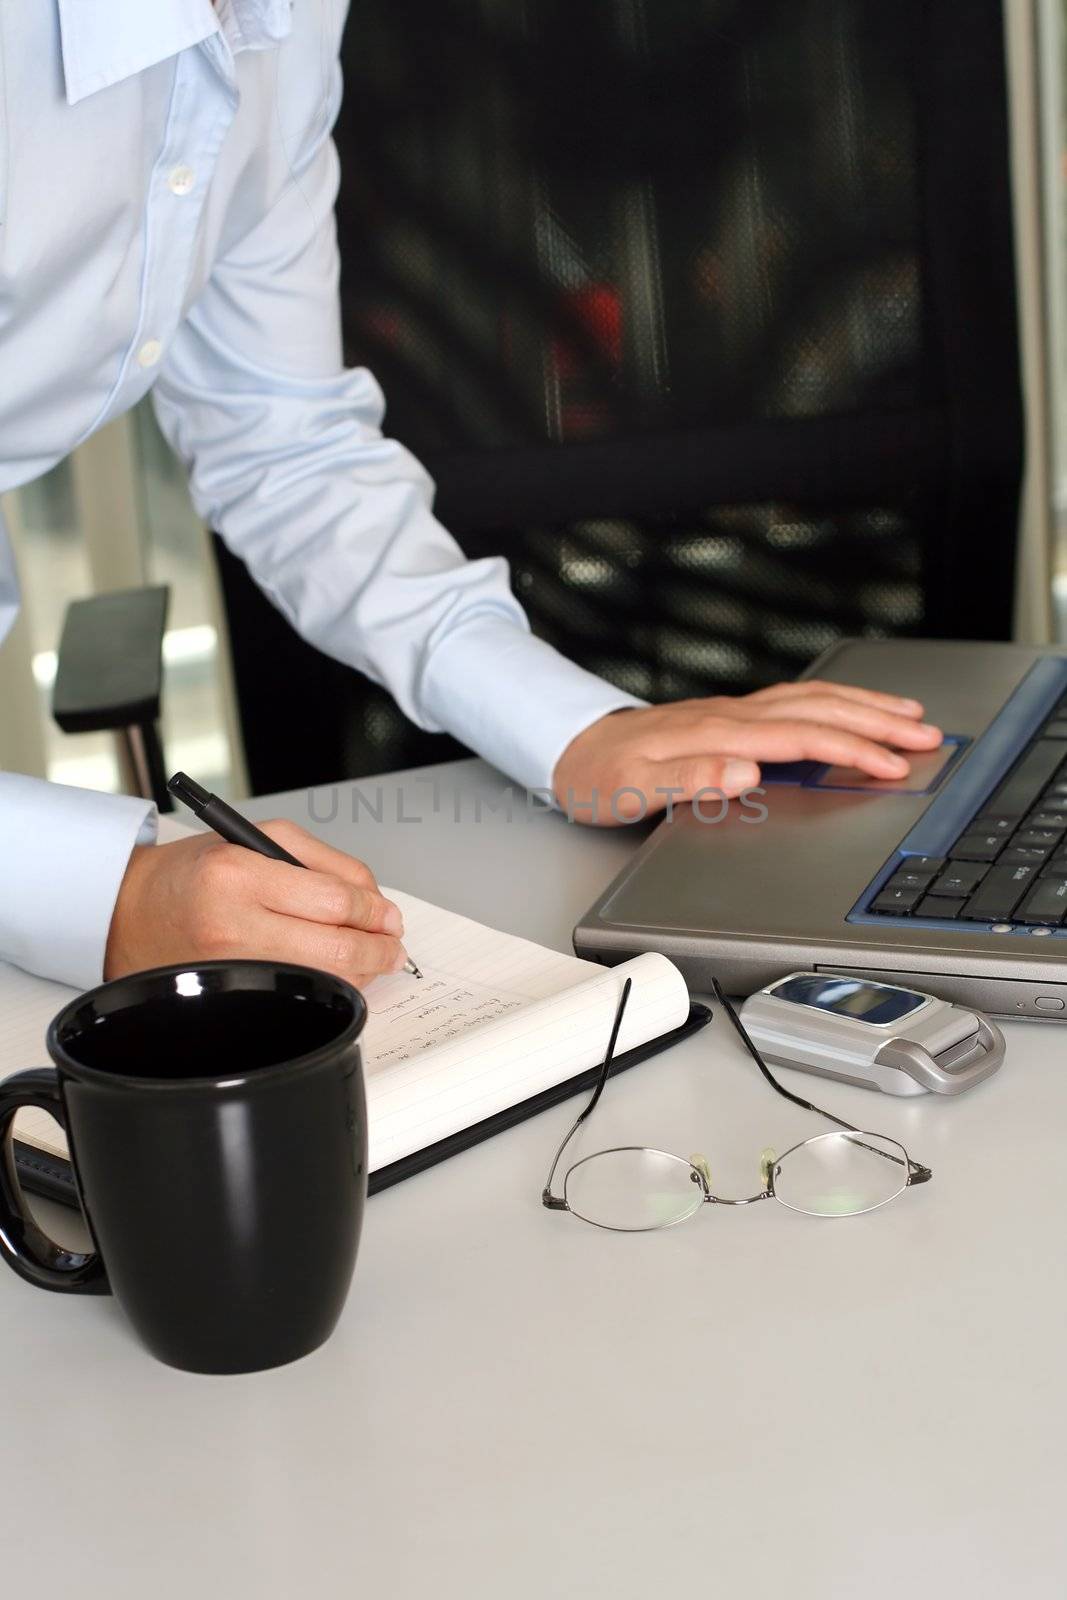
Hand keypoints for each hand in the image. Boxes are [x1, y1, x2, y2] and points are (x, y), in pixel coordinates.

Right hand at [105, 819, 407, 985]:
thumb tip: (375, 901)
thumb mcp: (259, 838)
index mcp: (240, 874)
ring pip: (323, 979)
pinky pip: (299, 994)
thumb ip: (326, 863)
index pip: (333, 902)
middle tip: (392, 943)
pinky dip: (329, 984)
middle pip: (336, 950)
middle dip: (378, 948)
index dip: (374, 911)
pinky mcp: (233, 993)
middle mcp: (233, 924)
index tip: (389, 915)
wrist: (133, 912)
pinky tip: (337, 971)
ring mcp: (232, 966)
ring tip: (371, 955)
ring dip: (361, 970)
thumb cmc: (195, 873)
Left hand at [552, 681, 942, 824]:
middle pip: (819, 710)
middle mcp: (730, 716)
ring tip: (910, 716)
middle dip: (878, 722)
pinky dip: (834, 703)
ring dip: (864, 706)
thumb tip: (746, 773)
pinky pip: (794, 702)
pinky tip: (852, 710)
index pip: (800, 738)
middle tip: (928, 737)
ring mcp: (732, 712)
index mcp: (716, 734)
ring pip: (812, 699)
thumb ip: (691, 779)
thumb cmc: (599, 777)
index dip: (851, 750)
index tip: (893, 765)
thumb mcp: (634, 790)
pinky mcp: (729, 716)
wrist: (570, 752)